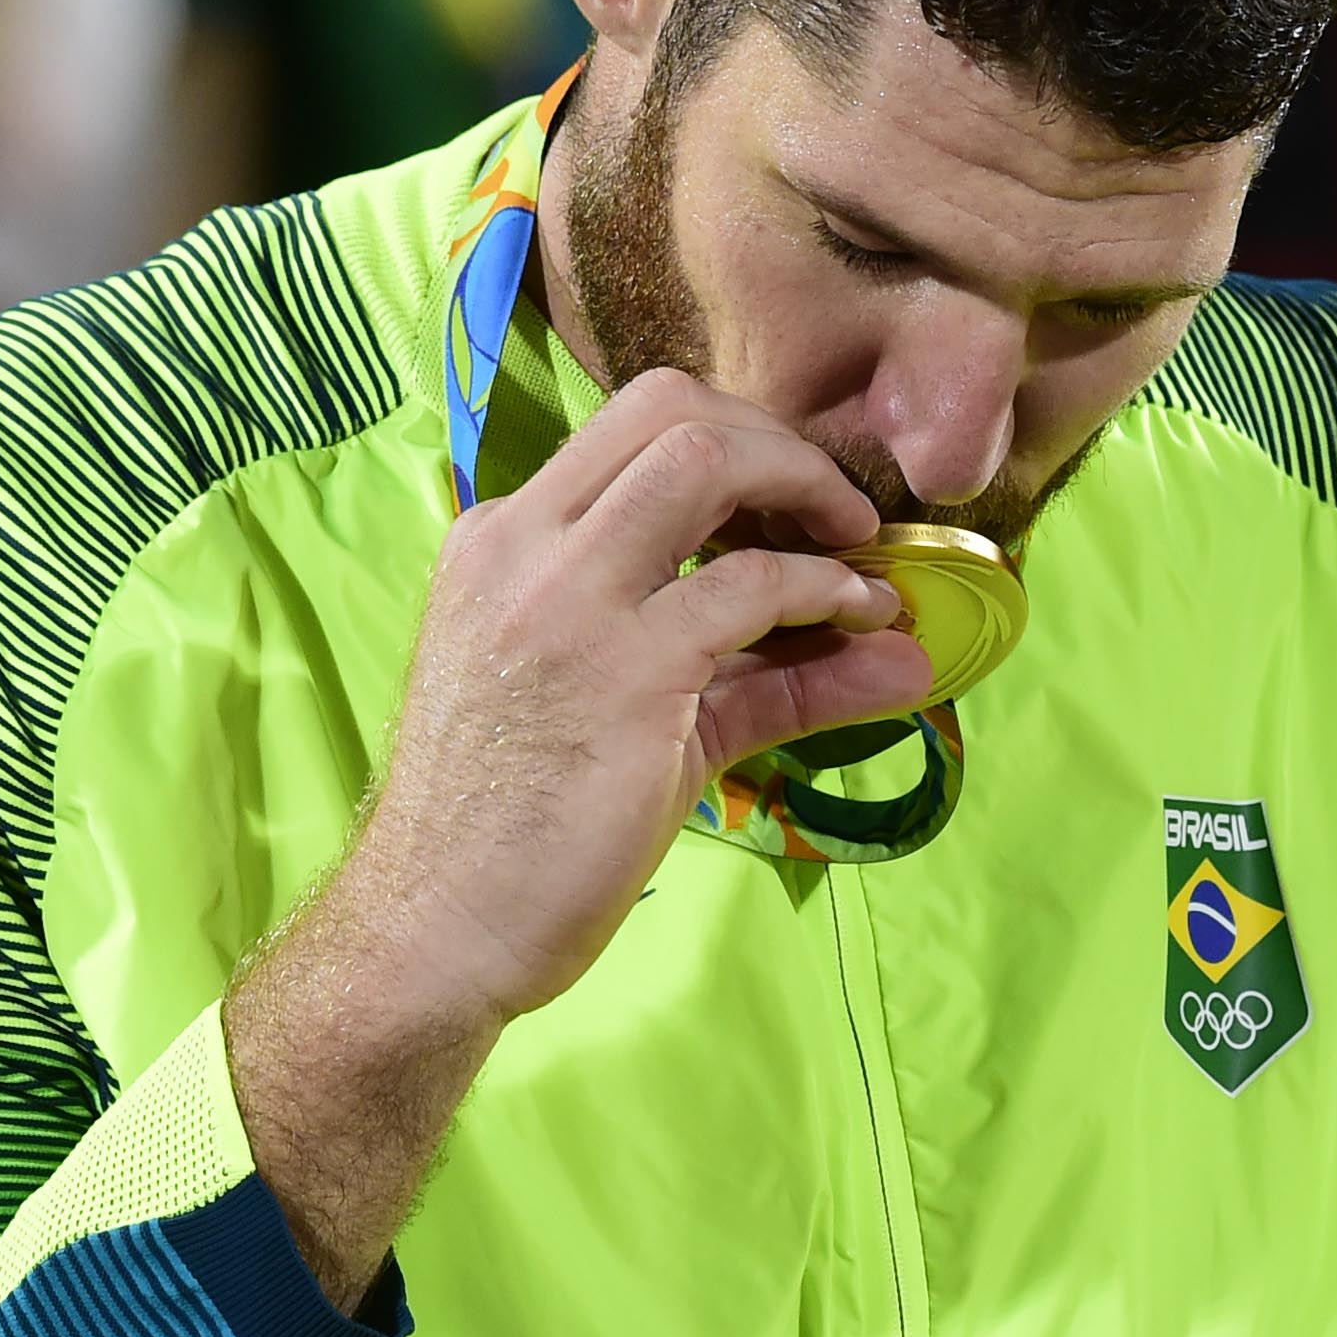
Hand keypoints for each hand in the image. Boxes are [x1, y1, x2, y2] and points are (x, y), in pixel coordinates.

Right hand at [222, 369, 929, 1298]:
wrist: (437, 927)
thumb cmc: (518, 828)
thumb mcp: (637, 719)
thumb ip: (765, 672)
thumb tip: (899, 646)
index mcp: (502, 540)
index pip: (632, 422)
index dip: (739, 440)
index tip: (794, 503)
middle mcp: (524, 545)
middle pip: (672, 410)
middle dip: (780, 444)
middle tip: (838, 512)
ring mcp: (567, 599)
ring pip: (707, 461)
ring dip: (811, 492)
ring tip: (861, 552)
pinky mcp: (624, 669)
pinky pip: (751, 585)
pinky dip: (824, 590)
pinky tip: (860, 621)